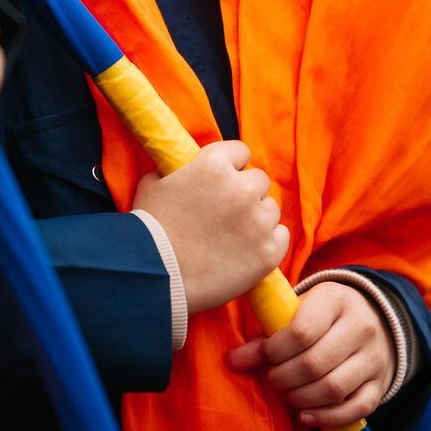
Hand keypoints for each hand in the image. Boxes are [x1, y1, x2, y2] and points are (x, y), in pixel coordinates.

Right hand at [131, 141, 288, 313]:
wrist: (155, 278)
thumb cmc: (148, 231)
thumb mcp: (152, 184)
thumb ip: (174, 168)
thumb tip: (182, 165)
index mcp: (214, 165)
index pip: (240, 151)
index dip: (230, 166)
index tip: (222, 181)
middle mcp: (242, 188)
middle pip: (259, 181)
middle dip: (245, 192)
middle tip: (226, 212)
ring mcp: (258, 222)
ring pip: (271, 209)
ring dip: (256, 218)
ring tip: (232, 236)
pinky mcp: (268, 253)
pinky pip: (281, 236)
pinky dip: (268, 242)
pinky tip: (246, 250)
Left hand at [224, 281, 394, 428]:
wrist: (369, 319)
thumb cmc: (320, 315)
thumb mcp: (296, 311)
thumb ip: (267, 334)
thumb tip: (233, 360)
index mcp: (335, 299)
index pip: (300, 332)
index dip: (273, 351)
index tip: (262, 356)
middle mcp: (361, 326)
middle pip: (314, 364)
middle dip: (282, 378)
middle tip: (271, 378)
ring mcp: (374, 357)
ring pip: (333, 389)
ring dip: (300, 398)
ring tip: (285, 393)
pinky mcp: (380, 383)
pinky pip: (357, 409)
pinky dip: (327, 418)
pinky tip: (305, 415)